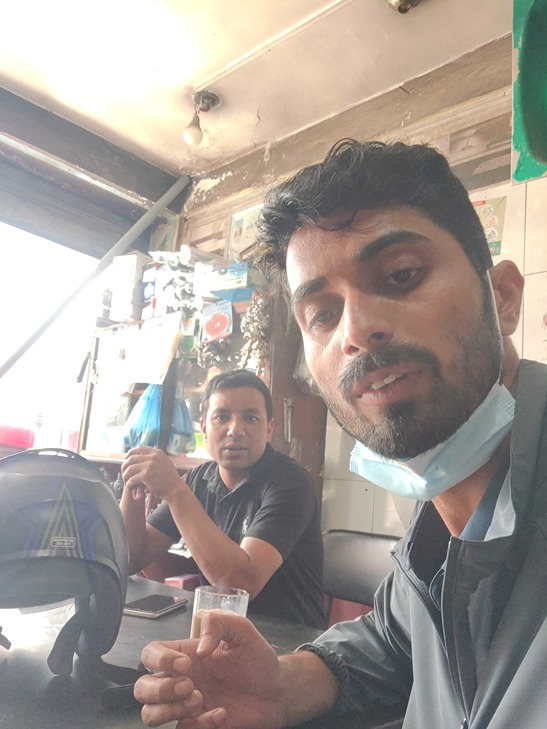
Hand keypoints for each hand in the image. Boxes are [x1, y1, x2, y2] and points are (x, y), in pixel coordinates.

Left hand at [121, 446, 183, 500]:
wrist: (175, 489)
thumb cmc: (169, 479)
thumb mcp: (164, 462)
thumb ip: (154, 458)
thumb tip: (141, 456)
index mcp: (157, 452)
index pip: (138, 449)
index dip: (129, 454)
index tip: (126, 460)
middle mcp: (153, 456)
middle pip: (131, 459)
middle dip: (125, 467)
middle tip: (124, 474)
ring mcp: (149, 465)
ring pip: (130, 469)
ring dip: (126, 477)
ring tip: (127, 482)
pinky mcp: (146, 475)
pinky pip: (132, 479)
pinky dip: (129, 484)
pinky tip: (130, 488)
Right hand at [134, 611, 282, 728]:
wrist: (275, 690)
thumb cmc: (256, 659)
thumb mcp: (242, 629)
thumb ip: (218, 622)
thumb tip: (199, 647)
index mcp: (185, 654)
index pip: (150, 653)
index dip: (159, 659)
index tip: (186, 664)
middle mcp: (180, 680)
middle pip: (141, 688)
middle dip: (160, 689)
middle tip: (189, 685)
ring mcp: (186, 705)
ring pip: (149, 715)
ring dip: (170, 710)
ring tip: (198, 699)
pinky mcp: (197, 725)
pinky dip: (200, 724)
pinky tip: (221, 713)